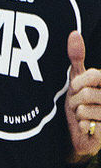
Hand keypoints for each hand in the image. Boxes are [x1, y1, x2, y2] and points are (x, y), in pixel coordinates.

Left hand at [65, 30, 100, 161]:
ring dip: (78, 116)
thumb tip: (73, 34)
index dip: (78, 83)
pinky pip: (88, 125)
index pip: (93, 76)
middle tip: (79, 106)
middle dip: (75, 102)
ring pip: (84, 111)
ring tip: (84, 117)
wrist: (82, 133)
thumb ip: (77, 58)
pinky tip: (88, 128)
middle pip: (85, 94)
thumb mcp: (78, 79)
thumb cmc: (81, 102)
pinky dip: (82, 127)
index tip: (76, 89)